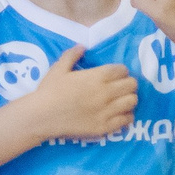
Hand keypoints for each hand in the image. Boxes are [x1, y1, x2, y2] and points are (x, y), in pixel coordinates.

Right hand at [21, 45, 137, 141]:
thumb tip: (82, 47)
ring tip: (121, 101)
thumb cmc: (49, 90)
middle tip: (120, 88)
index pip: (123, 70)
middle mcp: (106, 92)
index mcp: (97, 76)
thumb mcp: (59, 68)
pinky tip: (119, 115)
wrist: (41, 116)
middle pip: (132, 85)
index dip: (120, 71)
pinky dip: (126, 116)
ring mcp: (107, 111)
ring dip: (129, 99)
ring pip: (132, 102)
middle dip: (127, 84)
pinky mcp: (104, 127)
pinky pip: (126, 120)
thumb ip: (72, 55)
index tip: (115, 75)